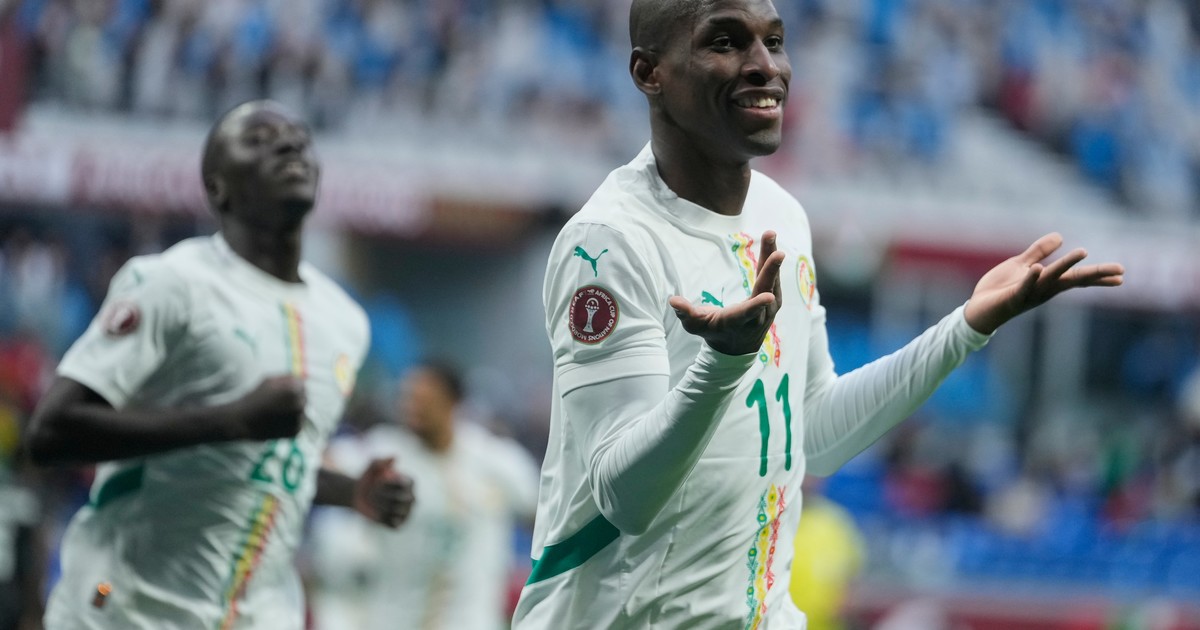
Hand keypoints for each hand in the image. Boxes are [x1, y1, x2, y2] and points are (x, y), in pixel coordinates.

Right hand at [225, 376, 305, 440]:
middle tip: (277, 403)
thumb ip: (287, 377)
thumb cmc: (254, 397)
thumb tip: (302, 376)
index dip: (291, 387)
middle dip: (293, 399)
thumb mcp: (270, 380)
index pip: (302, 385)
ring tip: (276, 412)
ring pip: (301, 411)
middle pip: (304, 398)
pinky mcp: (295, 431)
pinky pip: (298, 423)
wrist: (242, 420)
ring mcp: (298, 419)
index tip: (280, 393)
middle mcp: (300, 404)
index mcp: (294, 390)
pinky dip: (290, 422)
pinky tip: (277, 421)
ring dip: (293, 410)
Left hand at [353, 457, 414, 528]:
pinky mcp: (399, 523)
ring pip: (399, 511)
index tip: (379, 480)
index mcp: (409, 482)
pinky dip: (383, 518)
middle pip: (406, 499)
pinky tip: (376, 512)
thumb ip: (381, 460)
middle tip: (372, 493)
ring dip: (382, 506)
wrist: (359, 495)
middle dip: (387, 496)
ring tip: (372, 501)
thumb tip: (395, 457)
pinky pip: (394, 523)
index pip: (408, 484)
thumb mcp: (372, 466)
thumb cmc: (368, 478)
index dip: (393, 483)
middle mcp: (412, 497)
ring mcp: (407, 512)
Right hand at [669, 230, 784, 355]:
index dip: (757, 305)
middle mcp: (757, 316)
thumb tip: (673, 300)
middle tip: (778, 252)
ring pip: (773, 281)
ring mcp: (770, 309)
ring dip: (772, 257)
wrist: (736, 346)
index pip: (748, 313)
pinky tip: (770, 241)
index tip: (769, 296)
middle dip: (770, 271)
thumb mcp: (695, 325)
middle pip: (765, 291)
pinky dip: (772, 259)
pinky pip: (774, 277)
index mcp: (737, 322)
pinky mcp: (775, 299)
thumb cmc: (712, 331)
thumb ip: (685, 313)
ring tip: (770, 234)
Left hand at [964, 232, 1123, 334]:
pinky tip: (1038, 269)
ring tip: (1083, 252)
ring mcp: (1030, 295)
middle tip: (1120, 272)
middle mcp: (1044, 290)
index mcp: (1048, 282)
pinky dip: (1031, 279)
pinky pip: (1024, 288)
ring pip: (1051, 279)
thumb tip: (1060, 236)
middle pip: (1074, 280)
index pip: (1078, 277)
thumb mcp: (1021, 265)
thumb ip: (1038, 251)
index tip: (1122, 274)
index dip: (1098, 275)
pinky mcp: (1012, 298)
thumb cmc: (1000, 289)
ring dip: (1066, 265)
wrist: (978, 309)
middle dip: (1096, 275)